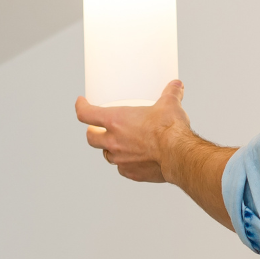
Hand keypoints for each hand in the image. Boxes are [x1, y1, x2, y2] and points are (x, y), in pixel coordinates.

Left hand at [76, 80, 190, 182]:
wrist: (178, 154)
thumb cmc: (169, 129)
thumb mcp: (169, 104)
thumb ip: (171, 93)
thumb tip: (176, 86)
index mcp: (116, 121)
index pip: (86, 114)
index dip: (81, 107)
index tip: (82, 103)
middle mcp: (113, 141)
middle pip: (91, 138)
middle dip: (92, 132)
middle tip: (98, 128)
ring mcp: (120, 159)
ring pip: (106, 154)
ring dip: (110, 148)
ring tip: (121, 143)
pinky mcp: (131, 173)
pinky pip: (122, 168)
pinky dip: (125, 163)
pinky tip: (135, 158)